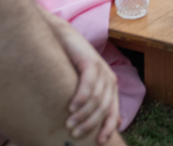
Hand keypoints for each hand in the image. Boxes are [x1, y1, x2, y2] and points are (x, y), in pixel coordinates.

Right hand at [52, 16, 121, 143]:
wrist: (59, 37)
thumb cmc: (67, 65)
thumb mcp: (79, 86)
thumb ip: (89, 102)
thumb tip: (99, 125)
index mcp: (109, 88)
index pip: (112, 112)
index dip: (107, 128)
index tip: (98, 143)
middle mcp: (108, 79)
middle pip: (104, 108)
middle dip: (90, 124)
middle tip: (75, 134)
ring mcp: (101, 69)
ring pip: (96, 98)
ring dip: (83, 113)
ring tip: (69, 124)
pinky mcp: (90, 61)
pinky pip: (89, 83)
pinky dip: (81, 97)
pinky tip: (71, 106)